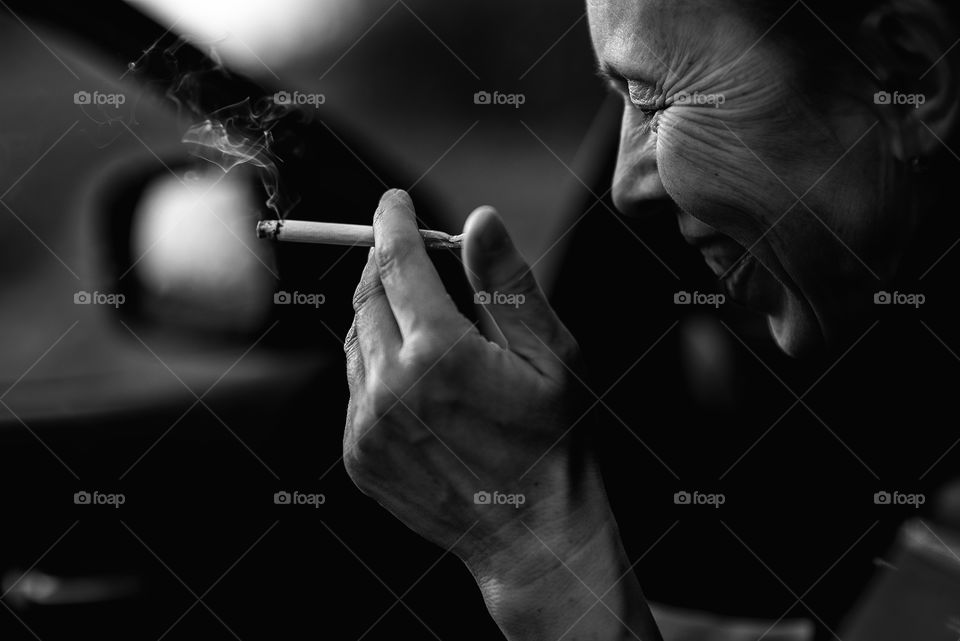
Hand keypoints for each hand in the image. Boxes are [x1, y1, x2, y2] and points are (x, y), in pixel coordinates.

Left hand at [343, 189, 660, 639]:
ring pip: (356, 340)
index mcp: (439, 354)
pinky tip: (419, 383)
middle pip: (367, 296)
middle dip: (387, 267)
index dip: (393, 223)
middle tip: (416, 263)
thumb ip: (506, 283)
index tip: (393, 203)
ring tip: (430, 332)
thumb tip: (480, 219)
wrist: (533, 536)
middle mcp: (390, 387)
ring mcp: (367, 425)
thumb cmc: (554, 441)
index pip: (397, 263)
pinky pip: (354, 388)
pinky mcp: (358, 455)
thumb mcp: (550, 355)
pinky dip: (377, 368)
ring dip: (382, 318)